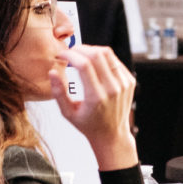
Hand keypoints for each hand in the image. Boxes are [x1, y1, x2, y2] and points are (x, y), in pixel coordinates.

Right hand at [50, 45, 137, 170]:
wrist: (112, 134)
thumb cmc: (89, 125)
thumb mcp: (68, 113)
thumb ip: (58, 92)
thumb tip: (53, 72)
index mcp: (96, 97)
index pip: (84, 65)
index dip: (70, 55)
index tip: (62, 55)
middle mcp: (113, 88)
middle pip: (97, 55)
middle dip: (80, 49)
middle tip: (70, 52)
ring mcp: (123, 83)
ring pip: (108, 54)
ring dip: (92, 50)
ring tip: (80, 55)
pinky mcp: (129, 80)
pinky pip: (116, 61)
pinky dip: (103, 57)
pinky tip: (94, 62)